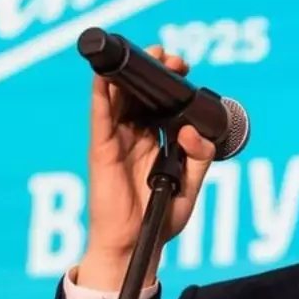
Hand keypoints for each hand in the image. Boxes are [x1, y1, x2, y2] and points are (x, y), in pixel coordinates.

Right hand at [80, 46, 216, 289]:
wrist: (136, 245)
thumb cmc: (159, 218)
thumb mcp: (190, 186)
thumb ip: (198, 157)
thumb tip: (192, 130)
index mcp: (155, 141)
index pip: (160, 103)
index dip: (170, 84)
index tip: (184, 68)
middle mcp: (134, 136)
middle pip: (140, 94)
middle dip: (153, 71)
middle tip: (170, 57)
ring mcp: (116, 141)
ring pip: (119, 98)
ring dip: (129, 74)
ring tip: (146, 54)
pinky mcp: (102, 150)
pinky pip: (101, 117)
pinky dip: (101, 95)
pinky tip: (105, 76)